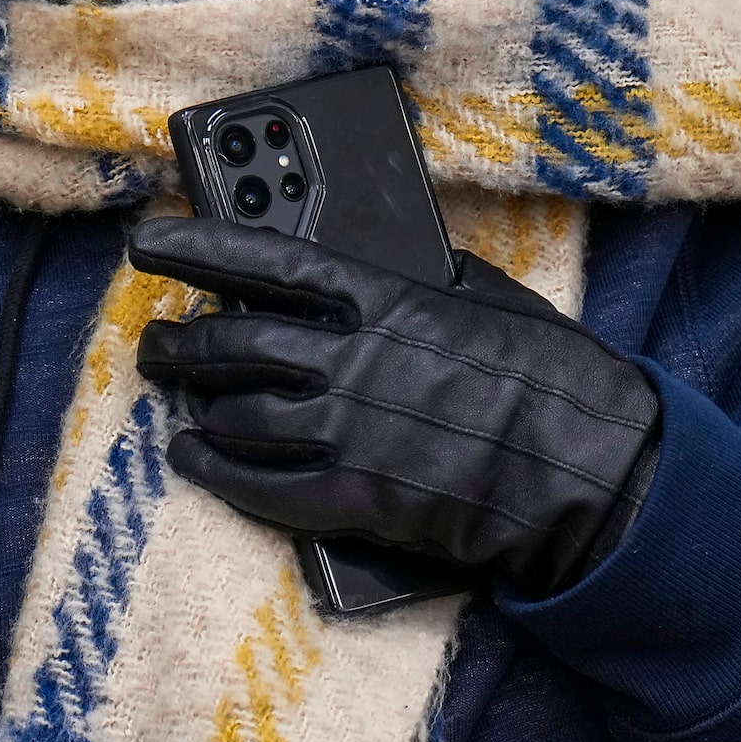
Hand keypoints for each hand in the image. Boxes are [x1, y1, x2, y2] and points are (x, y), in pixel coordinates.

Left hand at [130, 216, 662, 596]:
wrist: (591, 469)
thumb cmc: (552, 376)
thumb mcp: (485, 295)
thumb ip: (420, 277)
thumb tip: (388, 260)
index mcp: (384, 297)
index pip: (263, 262)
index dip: (196, 249)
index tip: (149, 243)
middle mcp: (352, 359)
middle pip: (233, 344)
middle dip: (180, 341)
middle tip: (159, 342)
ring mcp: (347, 431)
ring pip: (235, 413)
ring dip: (191, 401)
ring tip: (173, 394)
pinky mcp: (354, 498)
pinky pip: (258, 485)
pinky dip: (212, 469)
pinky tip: (192, 458)